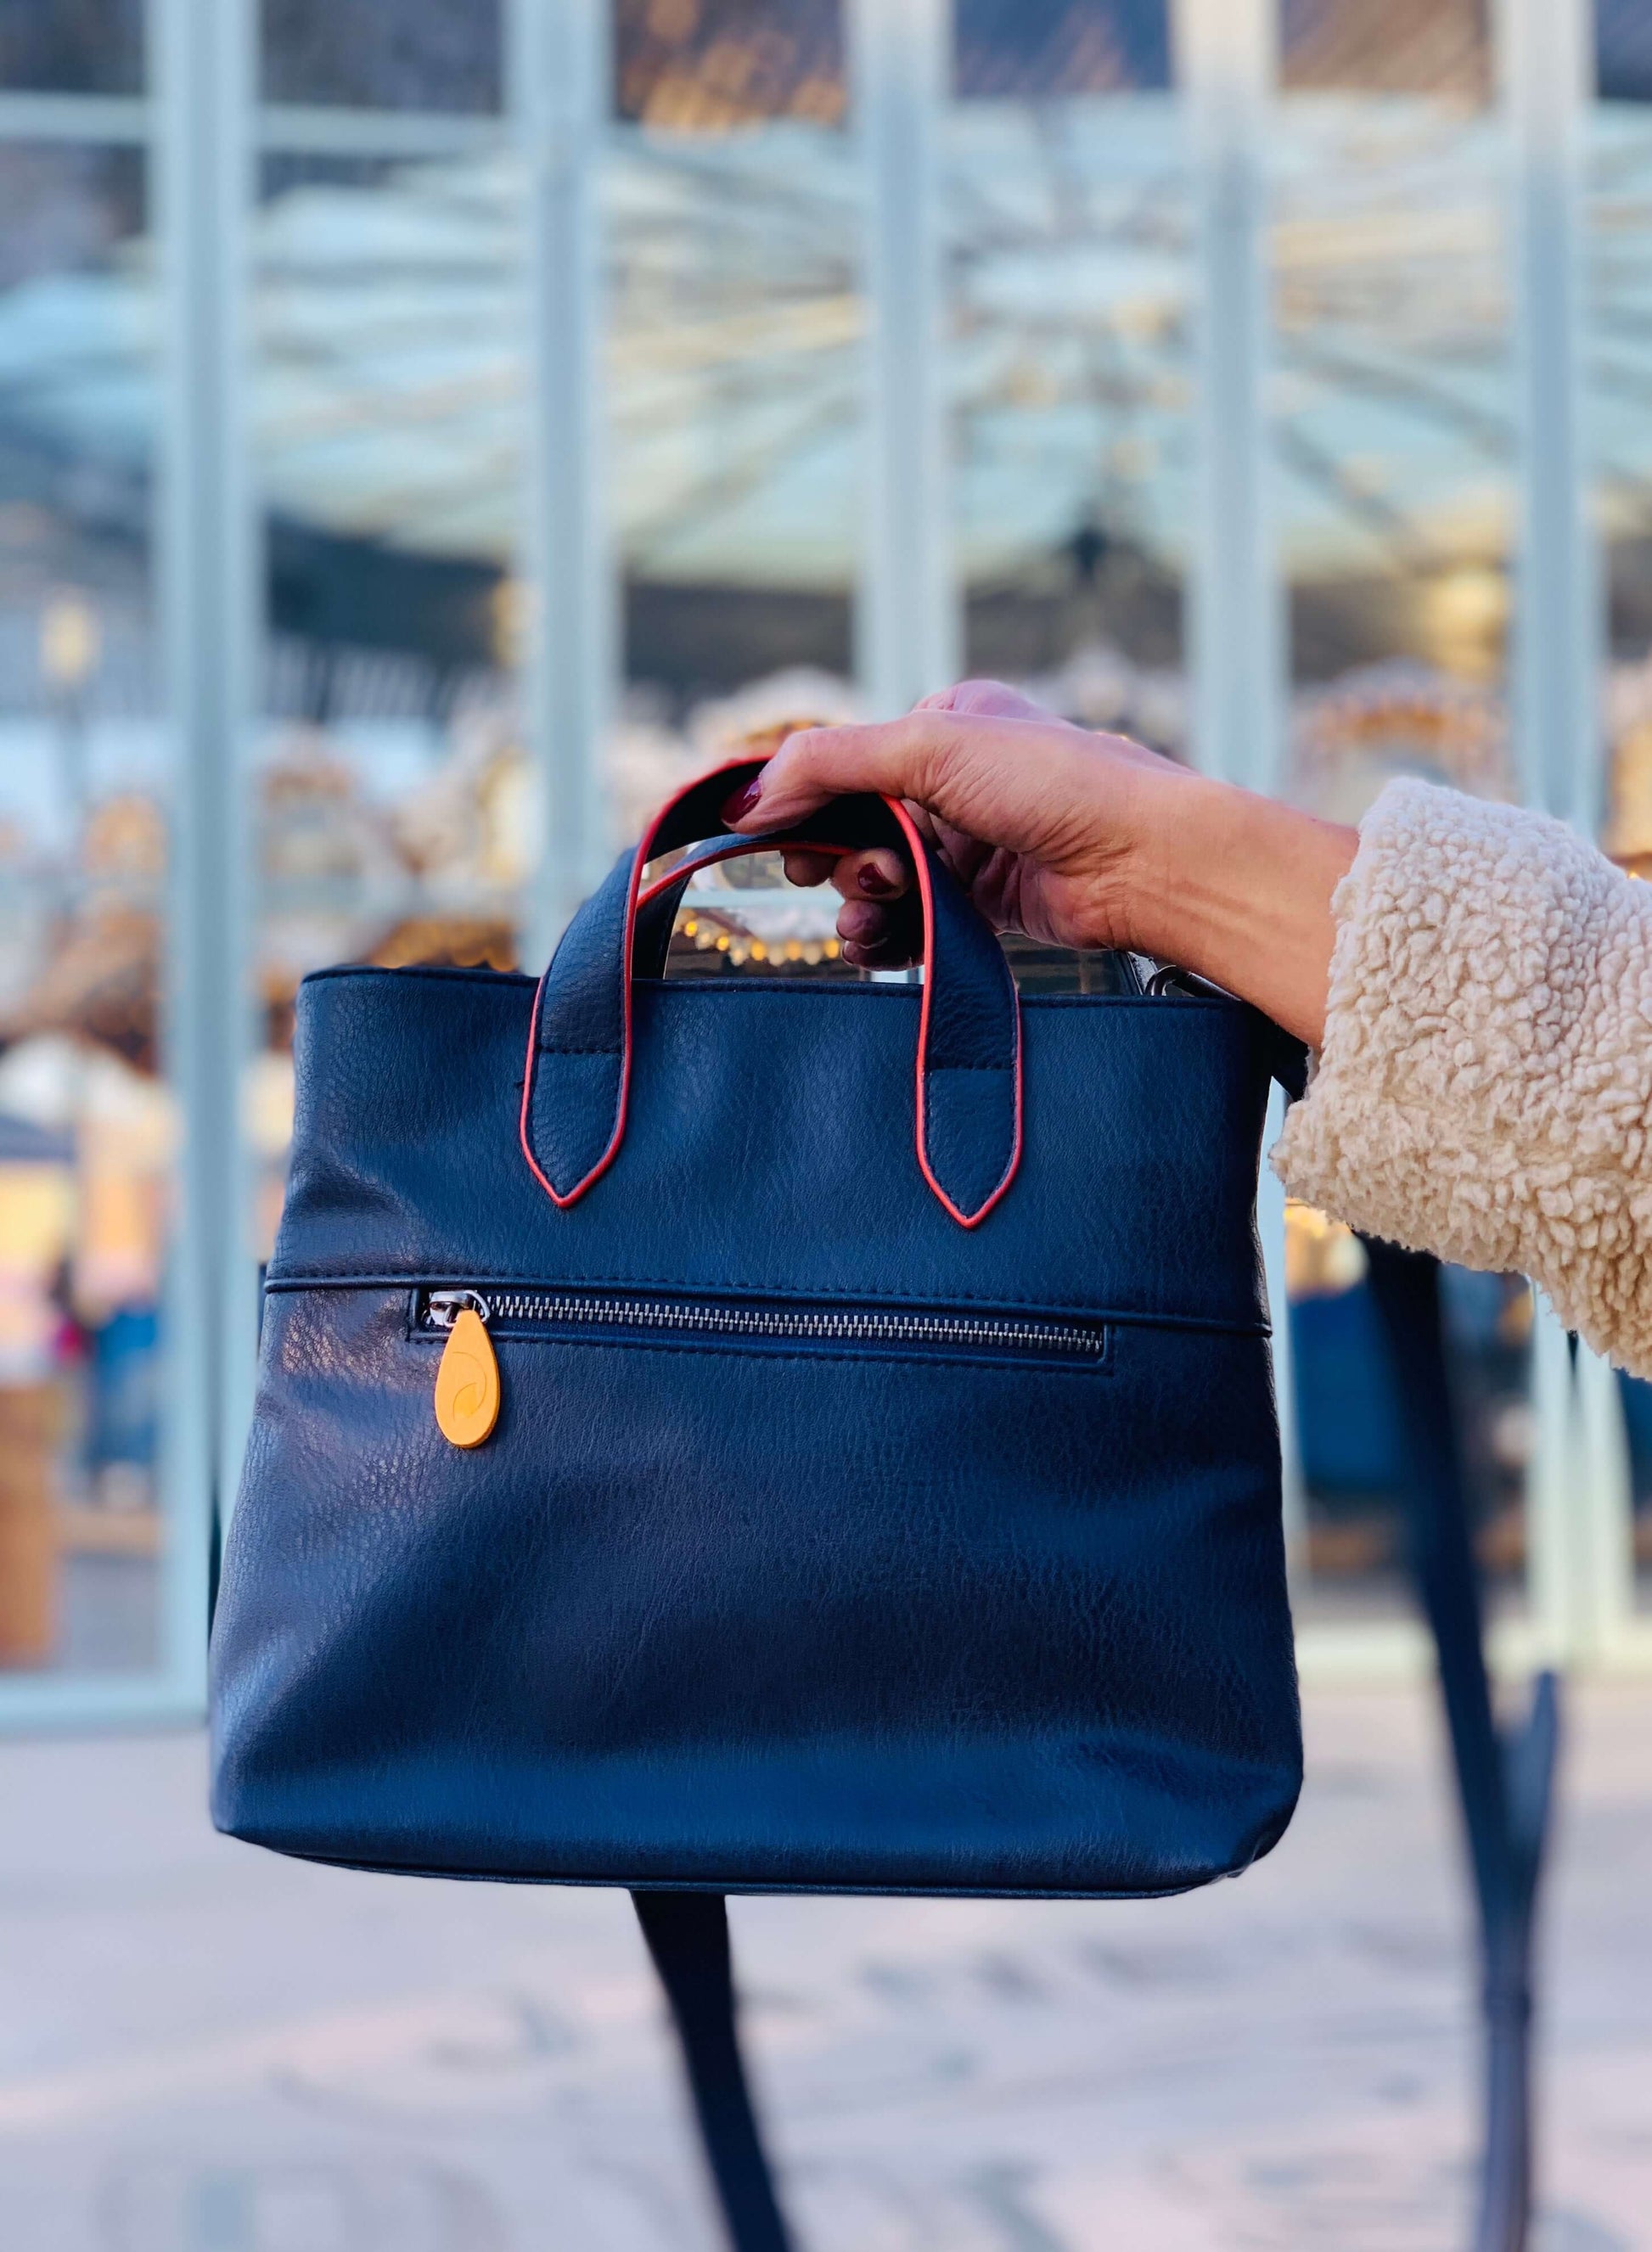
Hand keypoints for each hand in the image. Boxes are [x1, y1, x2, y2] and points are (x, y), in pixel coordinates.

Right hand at [719, 679, 1356, 1046]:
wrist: (1145, 861)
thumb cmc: (1055, 784)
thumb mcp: (929, 747)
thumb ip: (831, 764)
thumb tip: (746, 796)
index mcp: (944, 724)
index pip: (845, 762)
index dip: (802, 803)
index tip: (768, 839)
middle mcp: (956, 781)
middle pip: (855, 826)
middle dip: (837, 858)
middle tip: (836, 877)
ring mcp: (971, 844)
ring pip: (880, 878)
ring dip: (860, 902)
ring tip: (870, 917)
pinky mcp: (986, 903)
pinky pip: (913, 919)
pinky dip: (888, 934)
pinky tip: (879, 945)